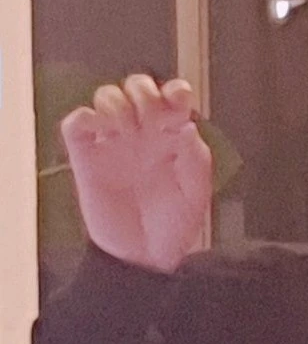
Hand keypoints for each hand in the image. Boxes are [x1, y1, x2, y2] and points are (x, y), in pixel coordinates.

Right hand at [61, 74, 211, 272]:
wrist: (144, 257)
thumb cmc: (173, 225)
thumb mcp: (196, 192)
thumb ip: (195, 158)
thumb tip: (187, 126)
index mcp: (172, 136)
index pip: (172, 96)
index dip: (174, 89)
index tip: (178, 99)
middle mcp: (142, 133)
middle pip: (137, 86)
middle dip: (143, 91)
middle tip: (150, 117)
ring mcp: (113, 143)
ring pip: (106, 95)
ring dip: (115, 101)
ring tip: (126, 129)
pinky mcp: (86, 158)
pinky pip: (76, 123)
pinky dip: (84, 117)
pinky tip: (101, 132)